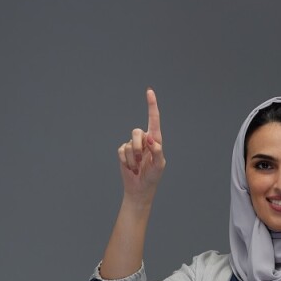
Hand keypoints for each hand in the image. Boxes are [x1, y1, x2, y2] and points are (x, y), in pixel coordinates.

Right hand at [117, 88, 165, 204]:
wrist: (140, 188)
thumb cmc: (153, 177)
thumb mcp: (159, 165)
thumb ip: (157, 151)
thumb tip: (150, 139)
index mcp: (155, 140)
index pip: (153, 120)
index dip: (151, 105)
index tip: (149, 91)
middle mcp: (144, 140)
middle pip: (136, 132)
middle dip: (137, 147)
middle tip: (140, 160)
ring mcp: (133, 145)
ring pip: (128, 143)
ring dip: (132, 158)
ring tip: (136, 167)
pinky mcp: (123, 152)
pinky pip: (121, 151)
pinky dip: (125, 161)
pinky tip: (131, 167)